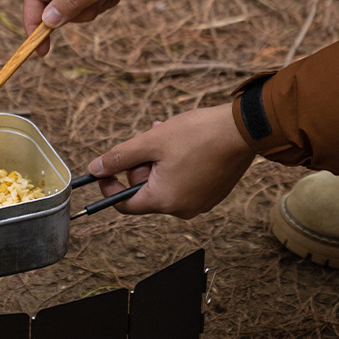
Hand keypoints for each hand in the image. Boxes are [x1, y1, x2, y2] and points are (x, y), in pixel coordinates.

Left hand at [88, 103, 255, 218]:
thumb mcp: (150, 142)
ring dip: (157, 160)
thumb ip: (118, 158)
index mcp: (164, 201)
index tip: (106, 167)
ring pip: (164, 183)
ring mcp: (200, 203)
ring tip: (164, 133)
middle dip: (140, 165)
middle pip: (145, 191)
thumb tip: (93, 169)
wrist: (245, 129)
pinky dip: (176, 165)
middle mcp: (182, 209)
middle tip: (146, 138)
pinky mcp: (213, 194)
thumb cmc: (197, 134)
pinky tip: (183, 143)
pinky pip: (184, 182)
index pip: (123, 204)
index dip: (109, 184)